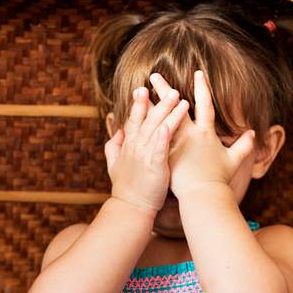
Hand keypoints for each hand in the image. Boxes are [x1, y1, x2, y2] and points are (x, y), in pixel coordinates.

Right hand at [104, 82, 190, 215]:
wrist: (130, 208)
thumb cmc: (126, 187)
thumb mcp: (114, 164)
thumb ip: (113, 147)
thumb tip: (114, 133)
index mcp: (129, 145)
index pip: (133, 120)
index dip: (138, 104)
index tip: (142, 88)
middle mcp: (136, 146)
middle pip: (146, 119)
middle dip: (156, 101)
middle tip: (165, 84)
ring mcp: (144, 155)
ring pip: (156, 128)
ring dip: (166, 111)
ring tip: (179, 97)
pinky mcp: (155, 165)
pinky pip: (160, 147)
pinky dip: (164, 135)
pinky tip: (170, 124)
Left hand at [148, 70, 255, 200]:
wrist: (203, 195)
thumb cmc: (219, 179)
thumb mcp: (234, 160)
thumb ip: (244, 146)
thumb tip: (253, 133)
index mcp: (205, 132)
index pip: (205, 104)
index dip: (202, 88)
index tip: (197, 73)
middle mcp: (188, 134)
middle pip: (174, 106)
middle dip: (165, 90)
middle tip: (154, 75)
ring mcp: (173, 143)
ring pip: (157, 119)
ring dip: (148, 105)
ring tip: (137, 92)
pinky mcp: (162, 154)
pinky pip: (148, 137)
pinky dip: (140, 127)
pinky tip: (132, 119)